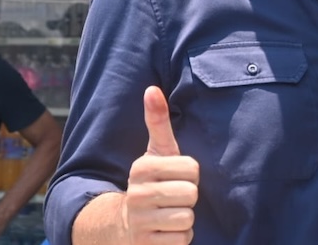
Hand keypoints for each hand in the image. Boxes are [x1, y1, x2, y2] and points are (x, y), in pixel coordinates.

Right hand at [122, 86, 198, 244]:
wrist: (125, 225)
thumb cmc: (151, 183)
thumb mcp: (155, 152)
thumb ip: (157, 121)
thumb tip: (152, 88)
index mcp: (142, 167)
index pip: (193, 170)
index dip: (190, 175)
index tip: (175, 177)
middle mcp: (137, 194)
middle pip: (191, 194)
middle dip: (187, 198)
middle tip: (172, 198)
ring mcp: (139, 221)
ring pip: (187, 219)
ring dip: (184, 220)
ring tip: (169, 214)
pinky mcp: (146, 244)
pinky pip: (182, 240)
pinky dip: (179, 238)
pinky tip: (165, 231)